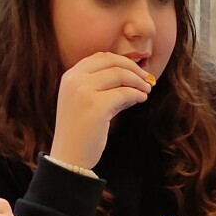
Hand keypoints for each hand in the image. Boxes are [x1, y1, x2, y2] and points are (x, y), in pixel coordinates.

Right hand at [51, 51, 152, 169]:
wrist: (69, 158)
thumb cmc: (78, 133)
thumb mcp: (86, 104)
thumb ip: (104, 89)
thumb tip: (132, 81)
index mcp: (70, 76)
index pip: (100, 57)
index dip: (122, 61)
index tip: (135, 70)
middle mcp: (75, 80)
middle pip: (112, 63)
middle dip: (133, 69)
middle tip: (146, 79)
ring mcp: (84, 92)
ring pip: (120, 75)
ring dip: (137, 81)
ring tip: (146, 90)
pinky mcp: (96, 106)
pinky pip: (124, 94)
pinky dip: (137, 95)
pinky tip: (141, 99)